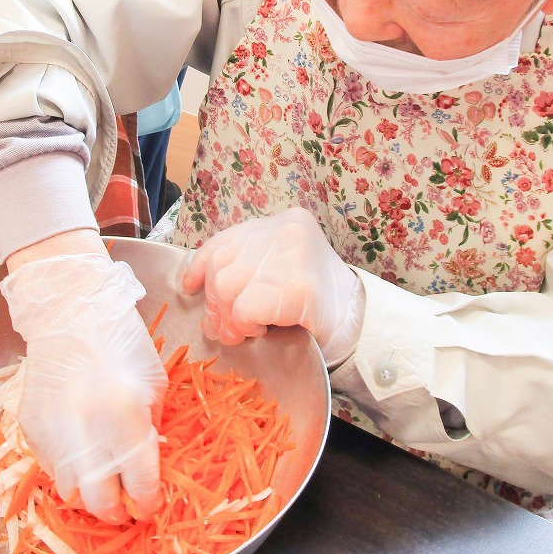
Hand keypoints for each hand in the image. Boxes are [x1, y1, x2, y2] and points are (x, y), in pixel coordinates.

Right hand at [0, 254, 167, 522]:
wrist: (70, 308)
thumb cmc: (120, 337)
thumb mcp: (153, 379)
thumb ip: (152, 425)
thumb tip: (148, 461)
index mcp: (125, 414)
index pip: (140, 483)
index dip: (148, 499)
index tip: (150, 501)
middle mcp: (87, 429)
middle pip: (100, 503)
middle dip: (117, 509)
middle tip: (126, 501)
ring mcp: (54, 430)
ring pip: (71, 491)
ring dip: (90, 490)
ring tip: (102, 473)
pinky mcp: (31, 427)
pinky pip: (50, 465)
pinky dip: (68, 466)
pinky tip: (80, 445)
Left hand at [179, 208, 364, 365]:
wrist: (362, 327)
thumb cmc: (316, 303)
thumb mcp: (277, 270)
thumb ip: (245, 265)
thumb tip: (195, 282)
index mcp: (282, 222)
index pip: (225, 239)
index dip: (200, 265)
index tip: (190, 286)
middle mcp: (286, 230)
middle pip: (222, 266)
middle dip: (216, 303)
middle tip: (226, 328)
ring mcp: (294, 256)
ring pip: (227, 287)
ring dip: (229, 318)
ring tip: (244, 331)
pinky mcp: (299, 287)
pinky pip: (247, 307)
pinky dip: (245, 323)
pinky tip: (260, 329)